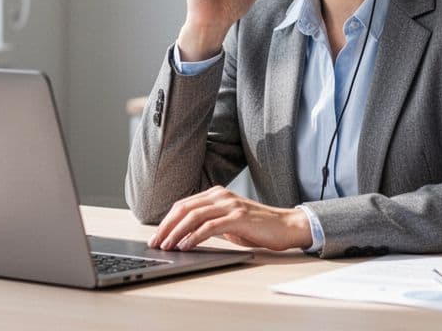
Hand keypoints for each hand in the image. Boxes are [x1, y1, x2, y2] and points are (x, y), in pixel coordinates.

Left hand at [148, 186, 311, 251]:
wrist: (285, 226)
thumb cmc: (257, 228)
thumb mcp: (228, 224)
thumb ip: (209, 224)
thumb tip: (184, 236)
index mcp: (216, 194)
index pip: (183, 205)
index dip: (167, 221)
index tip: (156, 236)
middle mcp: (221, 195)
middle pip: (184, 208)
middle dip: (166, 227)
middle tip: (155, 243)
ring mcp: (230, 205)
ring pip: (194, 216)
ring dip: (177, 232)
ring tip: (167, 246)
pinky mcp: (238, 217)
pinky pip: (210, 226)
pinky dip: (194, 236)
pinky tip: (186, 246)